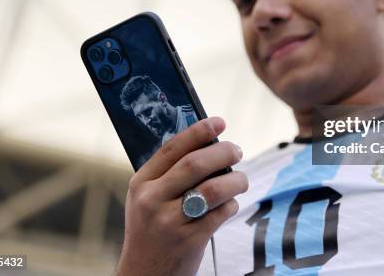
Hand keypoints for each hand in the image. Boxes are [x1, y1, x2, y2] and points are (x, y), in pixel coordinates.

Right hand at [116, 117, 247, 275]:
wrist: (145, 274)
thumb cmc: (151, 229)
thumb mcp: (147, 198)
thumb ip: (169, 174)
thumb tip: (209, 144)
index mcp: (141, 183)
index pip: (172, 148)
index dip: (199, 131)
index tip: (219, 122)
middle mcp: (152, 200)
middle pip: (196, 164)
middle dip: (223, 153)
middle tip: (237, 150)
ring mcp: (169, 222)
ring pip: (214, 189)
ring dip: (236, 180)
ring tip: (242, 180)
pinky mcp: (189, 241)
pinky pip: (221, 213)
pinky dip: (232, 205)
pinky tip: (230, 205)